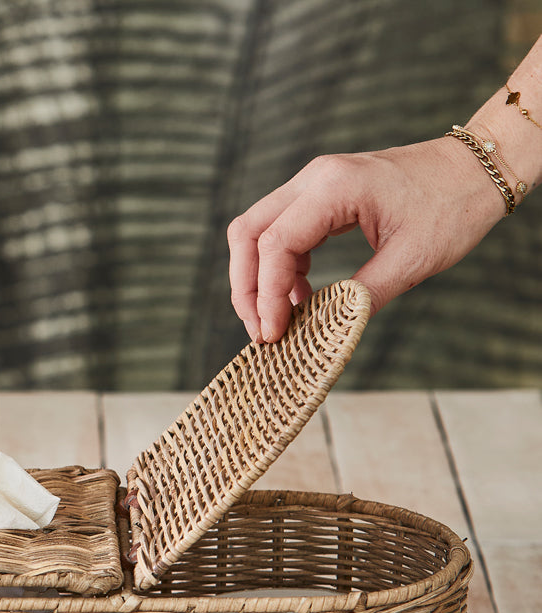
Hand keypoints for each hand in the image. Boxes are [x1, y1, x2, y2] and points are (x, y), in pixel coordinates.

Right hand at [227, 137, 507, 341]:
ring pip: (256, 232)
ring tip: (276, 318)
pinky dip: (279, 268)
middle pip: (247, 233)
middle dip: (246, 287)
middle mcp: (315, 179)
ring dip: (257, 278)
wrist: (478, 168)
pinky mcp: (320, 196)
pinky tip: (300, 297)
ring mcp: (314, 184)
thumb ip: (361, 297)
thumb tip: (323, 332)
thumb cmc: (453, 207)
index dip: (266, 295)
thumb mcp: (412, 260)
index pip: (275, 245)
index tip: (274, 333)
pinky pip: (279, 232)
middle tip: (260, 329)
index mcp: (336, 188)